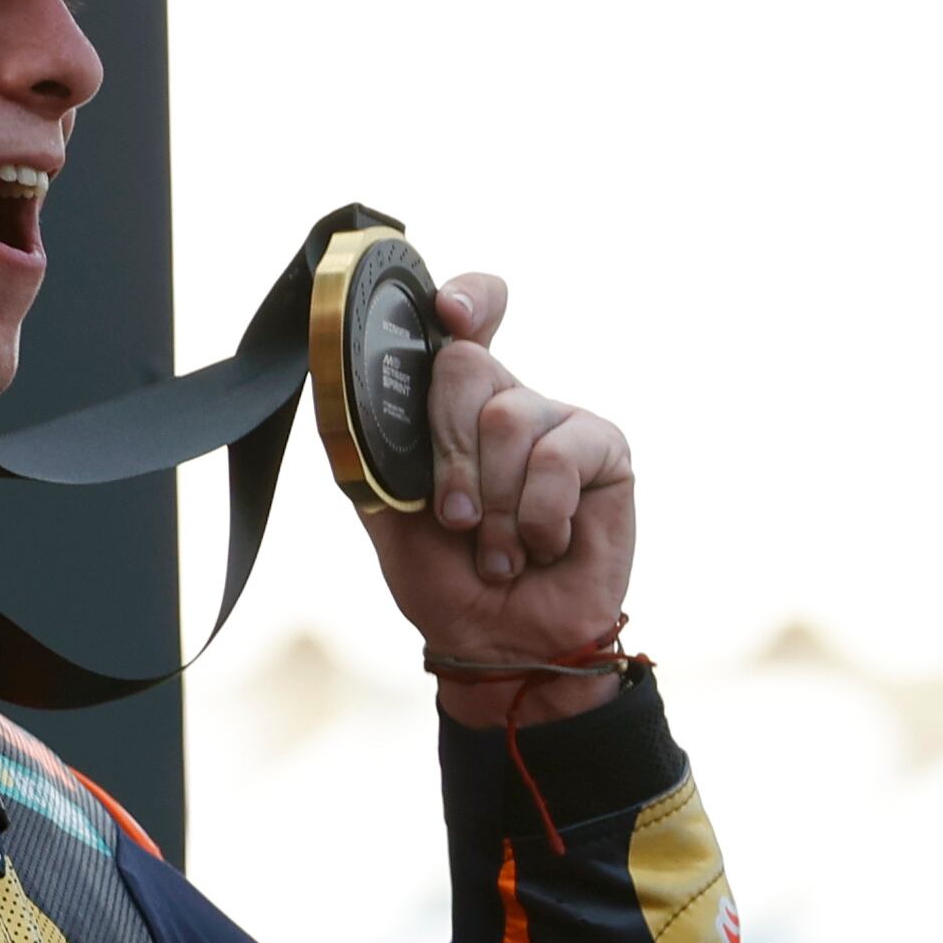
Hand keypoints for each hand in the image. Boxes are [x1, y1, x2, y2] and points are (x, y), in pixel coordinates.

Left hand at [363, 275, 636, 727]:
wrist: (501, 644)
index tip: (446, 311)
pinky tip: (543, 546)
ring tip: (499, 551)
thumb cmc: (445, 579)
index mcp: (454, 405)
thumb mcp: (385, 509)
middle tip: (454, 517)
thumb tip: (338, 388)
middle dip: (447, 450)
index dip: (465, 298)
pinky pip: (559, 453)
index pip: (469, 317)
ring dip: (493, 503)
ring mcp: (558, 421)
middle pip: (468, 364)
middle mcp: (507, 401)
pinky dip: (537, 514)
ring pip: (507, 415)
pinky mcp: (604, 450)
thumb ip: (370, 447)